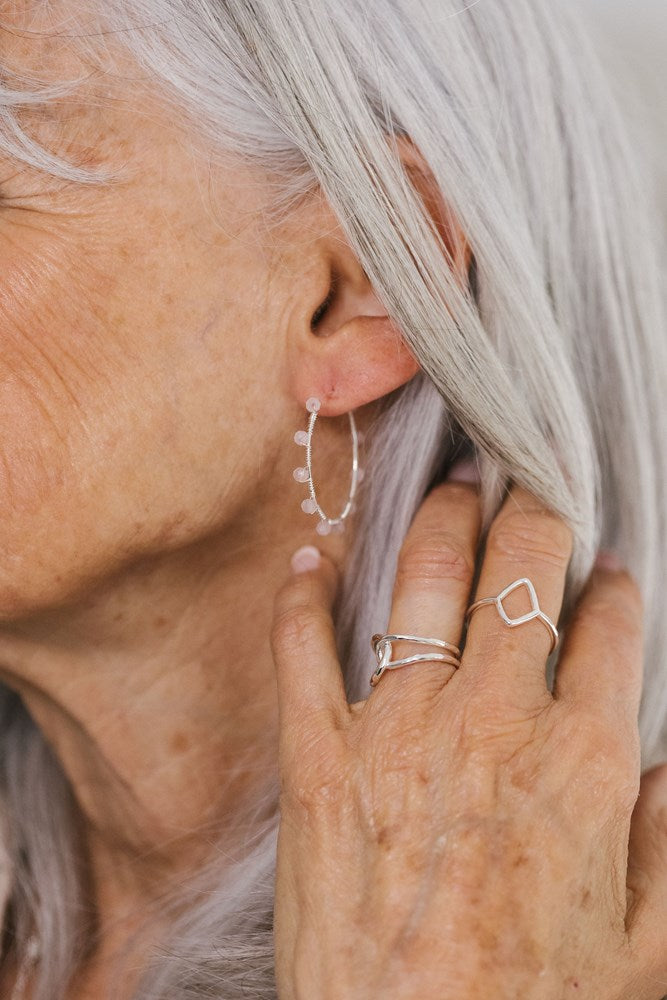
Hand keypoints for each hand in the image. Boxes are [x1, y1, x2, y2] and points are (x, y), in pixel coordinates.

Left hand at [270, 480, 666, 999]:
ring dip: (443, 522)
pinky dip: (302, 598)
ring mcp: (397, 731)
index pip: (612, 629)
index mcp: (583, 761)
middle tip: (532, 481)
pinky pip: (302, 651)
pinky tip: (310, 558)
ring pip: (424, 583)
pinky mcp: (318, 759)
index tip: (609, 574)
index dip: (615, 589)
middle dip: (536, 512)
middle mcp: (493, 722)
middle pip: (522, 573)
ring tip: (454, 487)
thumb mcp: (649, 949)